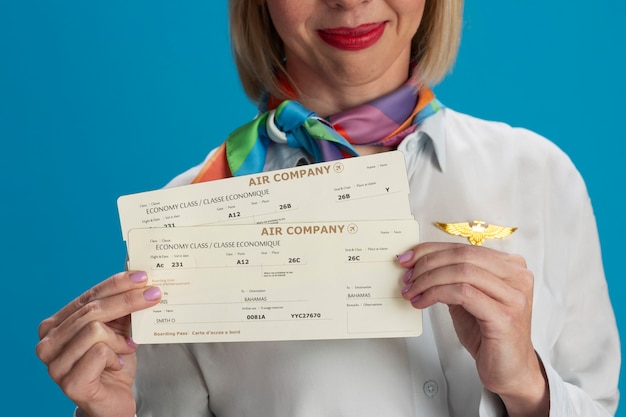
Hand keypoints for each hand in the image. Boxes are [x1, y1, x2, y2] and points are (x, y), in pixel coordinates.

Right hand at [36, 271, 161, 416]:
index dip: (116, 284)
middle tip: (154, 295)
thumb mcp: (117, 330)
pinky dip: (116, 357)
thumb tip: (139, 280)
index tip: (142, 276)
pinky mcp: (70, 383)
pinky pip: (100, 353)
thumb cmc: (113, 364)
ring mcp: (55, 365)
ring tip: (126, 348)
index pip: (88, 296)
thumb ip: (120, 308)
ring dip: (119, 338)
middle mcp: (48, 344)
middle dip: (128, 300)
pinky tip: (117, 365)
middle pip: (92, 310)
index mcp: (55, 326)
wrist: (114, 401)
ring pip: (95, 330)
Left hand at [398, 242, 548, 416]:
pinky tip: (423, 302)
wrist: (509, 369)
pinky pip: (463, 294)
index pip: (464, 247)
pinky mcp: (505, 316)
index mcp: (510, 266)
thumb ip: (453, 278)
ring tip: (412, 291)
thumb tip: (419, 264)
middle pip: (463, 255)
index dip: (431, 250)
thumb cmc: (489, 334)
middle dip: (428, 263)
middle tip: (407, 276)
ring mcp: (513, 296)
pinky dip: (437, 294)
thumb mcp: (468, 298)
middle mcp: (516, 276)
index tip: (408, 258)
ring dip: (429, 280)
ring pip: (462, 272)